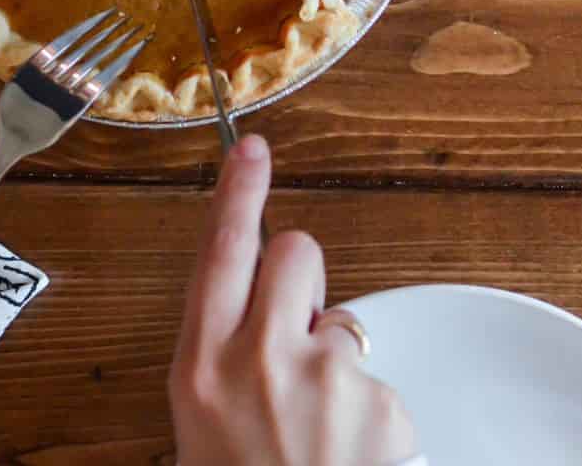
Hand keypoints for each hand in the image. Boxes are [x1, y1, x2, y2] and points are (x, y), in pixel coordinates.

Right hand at [169, 135, 416, 465]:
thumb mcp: (200, 421)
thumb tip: (254, 307)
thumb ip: (222, 352)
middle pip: (293, 251)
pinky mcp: (381, 405)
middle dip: (297, 273)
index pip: (220, 249)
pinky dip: (367, 408)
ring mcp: (325, 380)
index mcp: (201, 364)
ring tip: (319, 427)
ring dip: (332, 356)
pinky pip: (375, 378)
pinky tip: (350, 453)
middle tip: (294, 326)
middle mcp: (258, 359)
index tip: (250, 146)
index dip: (237, 190)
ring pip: (341, 321)